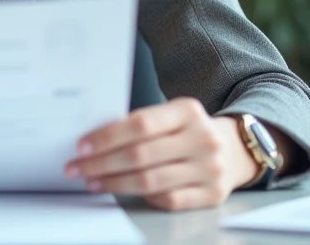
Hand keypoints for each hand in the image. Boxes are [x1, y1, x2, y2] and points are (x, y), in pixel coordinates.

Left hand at [65, 97, 259, 210]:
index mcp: (188, 110)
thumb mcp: (172, 116)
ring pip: (150, 180)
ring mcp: (210, 168)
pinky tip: (123, 191)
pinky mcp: (212, 194)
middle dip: (101, 163)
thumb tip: (94, 139)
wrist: (233, 150)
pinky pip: (168, 199)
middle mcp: (202, 139)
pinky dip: (141, 197)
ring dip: (114, 183)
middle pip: (141, 154)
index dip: (107, 137)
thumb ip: (142, 123)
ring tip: (92, 181)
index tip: (82, 146)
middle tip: (77, 167)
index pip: (140, 124)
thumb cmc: (188, 131)